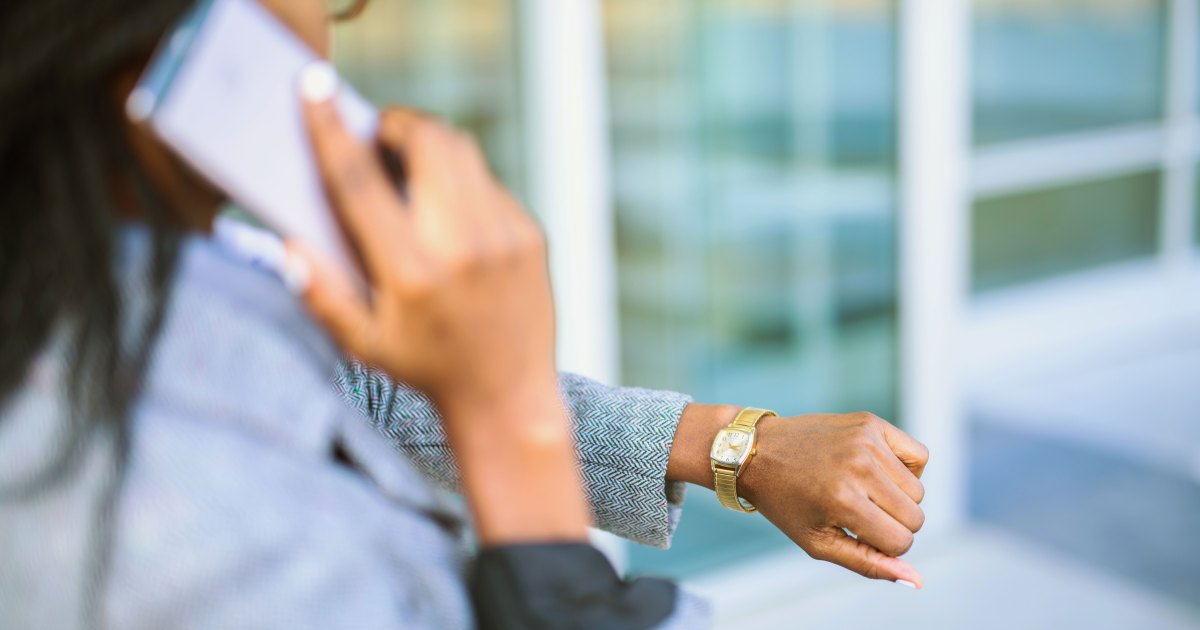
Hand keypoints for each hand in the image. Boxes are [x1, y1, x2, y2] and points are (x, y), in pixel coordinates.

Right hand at [289, 64, 587, 543]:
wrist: (508, 395)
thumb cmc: (425, 368)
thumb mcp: (360, 343)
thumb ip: (319, 291)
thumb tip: (289, 238)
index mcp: (411, 273)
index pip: (361, 182)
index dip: (331, 130)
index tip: (313, 89)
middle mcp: (461, 247)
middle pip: (425, 142)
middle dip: (394, 124)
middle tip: (374, 133)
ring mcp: (503, 236)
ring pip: (461, 150)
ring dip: (427, 141)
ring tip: (404, 158)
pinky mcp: (529, 233)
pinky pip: (486, 181)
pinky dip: (459, 178)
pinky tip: (444, 206)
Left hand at [669, 406, 928, 585]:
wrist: (757, 451)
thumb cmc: (786, 503)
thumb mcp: (819, 542)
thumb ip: (869, 564)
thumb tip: (918, 582)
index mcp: (843, 502)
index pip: (901, 543)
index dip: (883, 547)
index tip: (856, 533)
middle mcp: (858, 467)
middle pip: (915, 517)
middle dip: (892, 524)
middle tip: (857, 512)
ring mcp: (866, 441)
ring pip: (918, 490)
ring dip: (897, 498)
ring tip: (862, 490)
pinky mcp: (870, 422)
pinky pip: (919, 455)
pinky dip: (906, 468)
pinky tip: (878, 470)